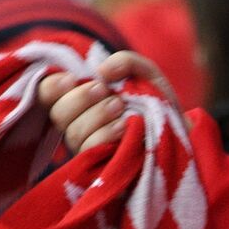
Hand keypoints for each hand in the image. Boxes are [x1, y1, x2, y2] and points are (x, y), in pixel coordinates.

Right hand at [37, 51, 177, 154]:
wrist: (181, 135)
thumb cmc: (158, 104)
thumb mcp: (146, 74)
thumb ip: (125, 62)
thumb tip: (102, 72)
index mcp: (81, 102)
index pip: (47, 94)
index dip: (52, 87)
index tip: (72, 79)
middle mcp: (78, 126)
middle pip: (59, 113)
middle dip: (80, 98)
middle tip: (104, 91)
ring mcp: (86, 149)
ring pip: (74, 132)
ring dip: (96, 114)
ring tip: (120, 107)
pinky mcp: (99, 166)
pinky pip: (91, 149)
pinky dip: (106, 134)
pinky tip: (124, 127)